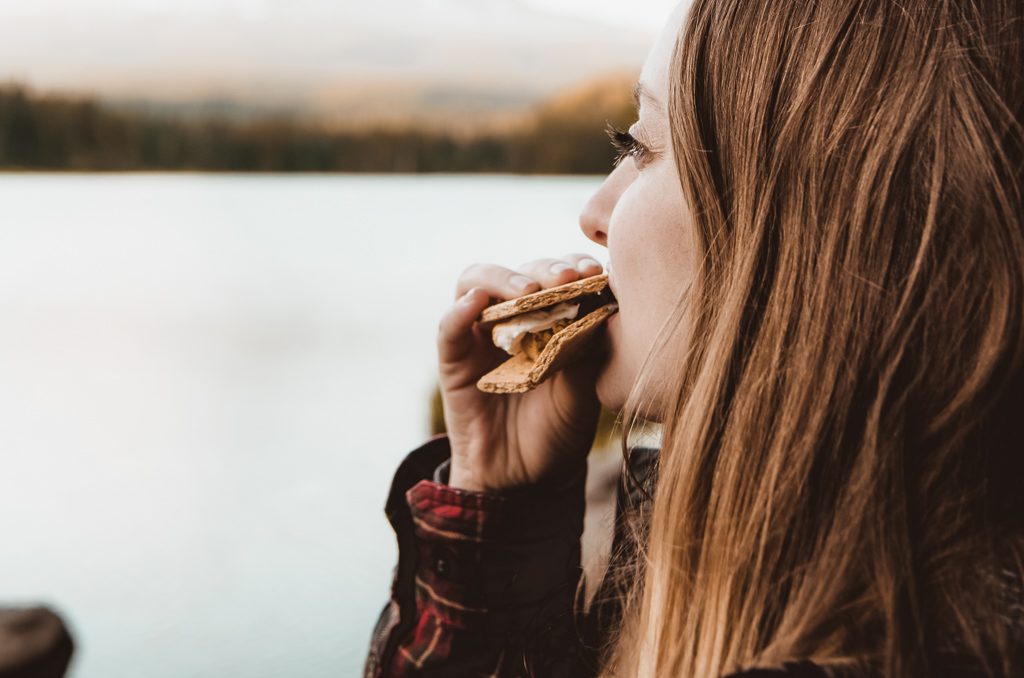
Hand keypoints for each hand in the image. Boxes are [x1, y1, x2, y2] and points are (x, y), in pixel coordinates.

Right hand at [438, 255, 605, 492]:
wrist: (523, 480)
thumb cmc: (558, 430)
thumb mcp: (583, 392)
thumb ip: (588, 352)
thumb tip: (607, 310)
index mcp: (552, 318)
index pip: (560, 275)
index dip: (576, 266)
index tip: (597, 273)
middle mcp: (515, 318)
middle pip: (523, 272)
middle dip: (546, 269)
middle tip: (566, 279)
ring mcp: (480, 334)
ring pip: (478, 282)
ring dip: (503, 279)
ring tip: (527, 290)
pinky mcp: (453, 358)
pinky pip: (448, 326)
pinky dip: (459, 310)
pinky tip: (475, 303)